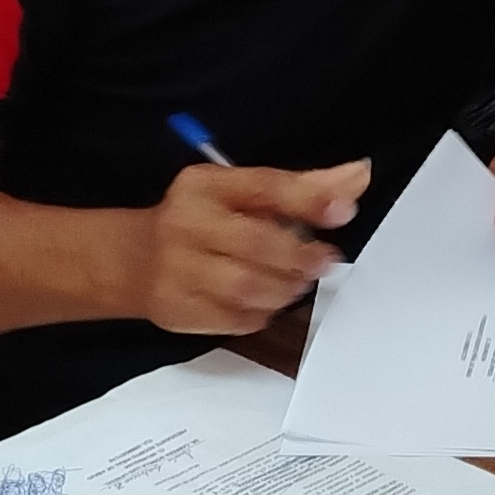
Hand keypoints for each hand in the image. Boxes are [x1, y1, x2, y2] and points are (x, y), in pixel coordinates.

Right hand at [133, 159, 365, 333]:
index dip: (308, 200)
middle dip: (302, 256)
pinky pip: (240, 319)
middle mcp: (185, 224)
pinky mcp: (180, 311)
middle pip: (257, 245)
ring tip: (295, 280)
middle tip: (324, 259)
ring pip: (250, 288)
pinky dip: (266, 312)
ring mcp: (178, 272)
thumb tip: (359, 175)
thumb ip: (300, 187)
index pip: (262, 188)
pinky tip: (267, 299)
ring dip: (287, 287)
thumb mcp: (240, 190)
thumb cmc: (200, 219)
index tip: (344, 211)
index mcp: (203, 186)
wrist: (135, 260)